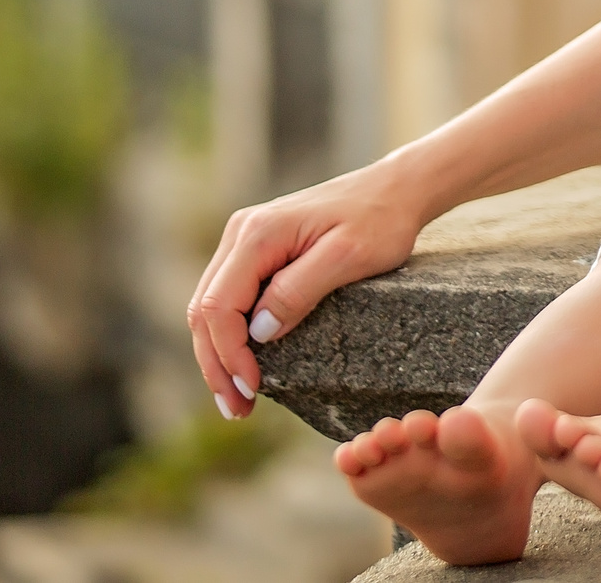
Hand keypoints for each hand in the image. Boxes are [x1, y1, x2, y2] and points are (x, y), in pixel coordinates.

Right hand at [186, 165, 432, 418]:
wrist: (396, 190)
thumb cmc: (380, 220)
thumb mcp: (348, 257)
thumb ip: (299, 290)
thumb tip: (259, 333)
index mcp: (258, 234)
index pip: (219, 306)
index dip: (229, 354)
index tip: (253, 389)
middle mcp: (241, 234)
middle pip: (204, 311)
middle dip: (216, 365)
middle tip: (238, 410)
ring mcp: (245, 241)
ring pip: (210, 307)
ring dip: (218, 355)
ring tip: (237, 399)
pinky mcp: (257, 251)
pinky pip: (229, 298)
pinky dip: (230, 335)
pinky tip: (244, 364)